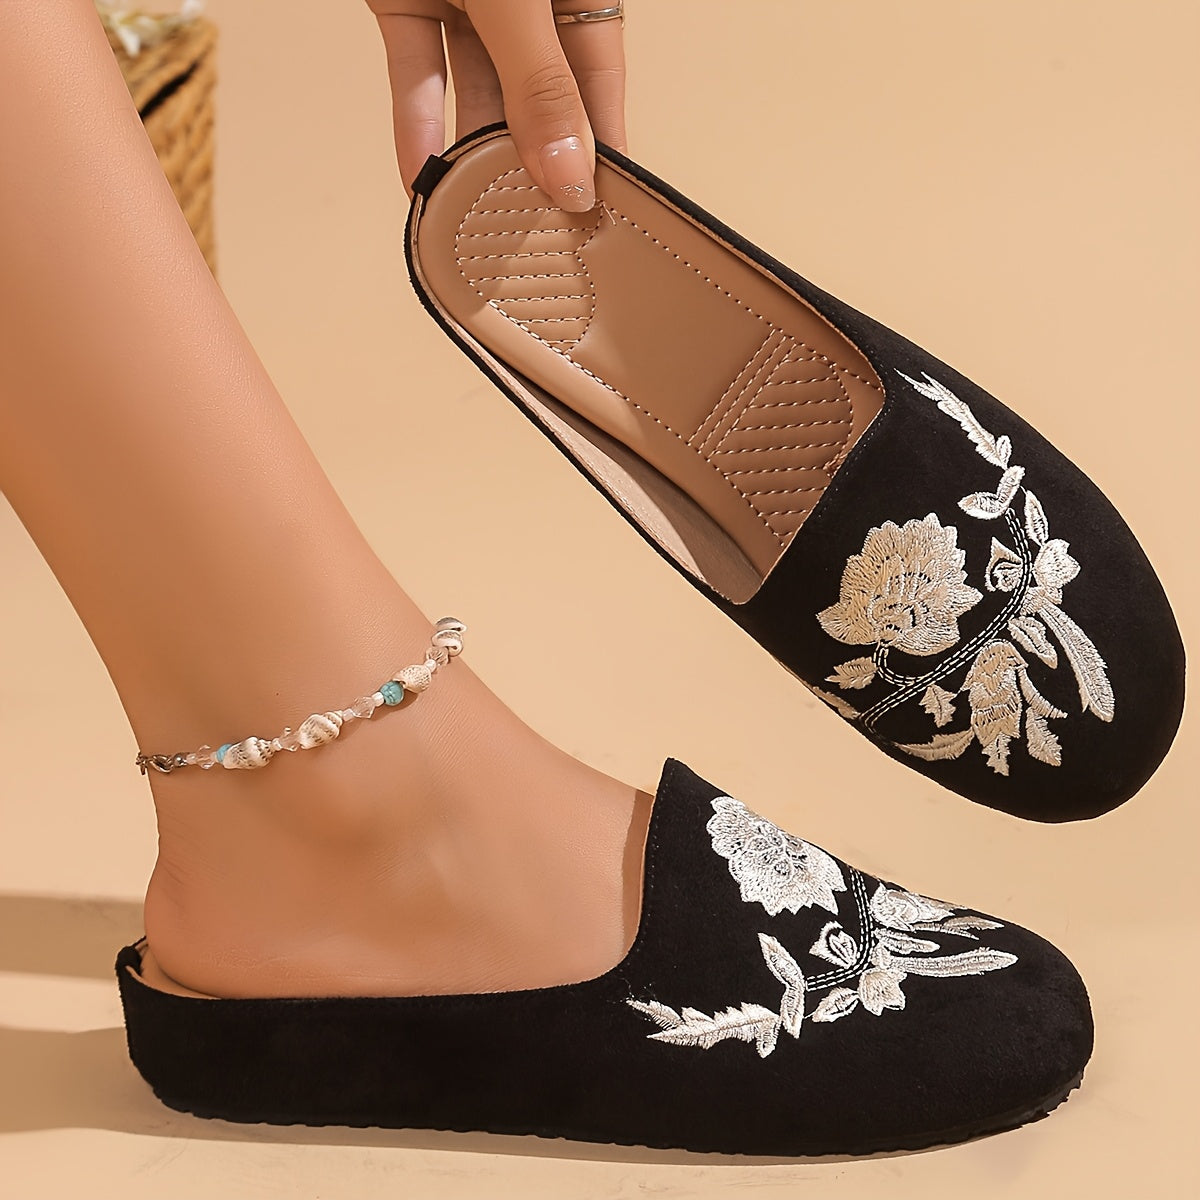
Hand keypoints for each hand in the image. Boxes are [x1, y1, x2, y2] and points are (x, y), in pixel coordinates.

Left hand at [365, 1, 625, 211]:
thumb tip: (568, 179)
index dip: (596, 158)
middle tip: (532, 238)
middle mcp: (531, 10)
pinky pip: (417, 72)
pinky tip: (422, 178)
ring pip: (476, 94)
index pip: (598, 92)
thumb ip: (541, 86)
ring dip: (471, 156)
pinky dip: (417, 123)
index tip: (593, 223)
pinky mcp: (411, 0)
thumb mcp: (522, 3)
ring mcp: (471, 5)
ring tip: (475, 220)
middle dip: (531, 171)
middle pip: (537, 106)